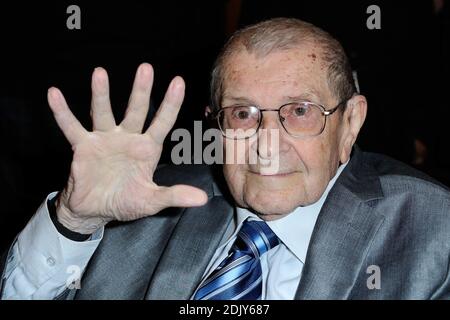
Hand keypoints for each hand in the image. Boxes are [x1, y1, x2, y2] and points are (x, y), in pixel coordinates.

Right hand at [47, 63, 207, 233]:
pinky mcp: (83, 147)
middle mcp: (127, 138)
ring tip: (100, 73)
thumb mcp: (151, 200)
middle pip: (135, 111)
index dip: (171, 104)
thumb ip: (174, 195)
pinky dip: (62, 112)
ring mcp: (104, 140)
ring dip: (101, 94)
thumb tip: (203, 199)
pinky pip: (71, 127)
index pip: (162, 122)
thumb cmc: (125, 202)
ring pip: (103, 113)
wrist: (95, 211)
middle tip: (145, 68)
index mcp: (147, 149)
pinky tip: (54, 94)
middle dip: (140, 91)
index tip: (178, 82)